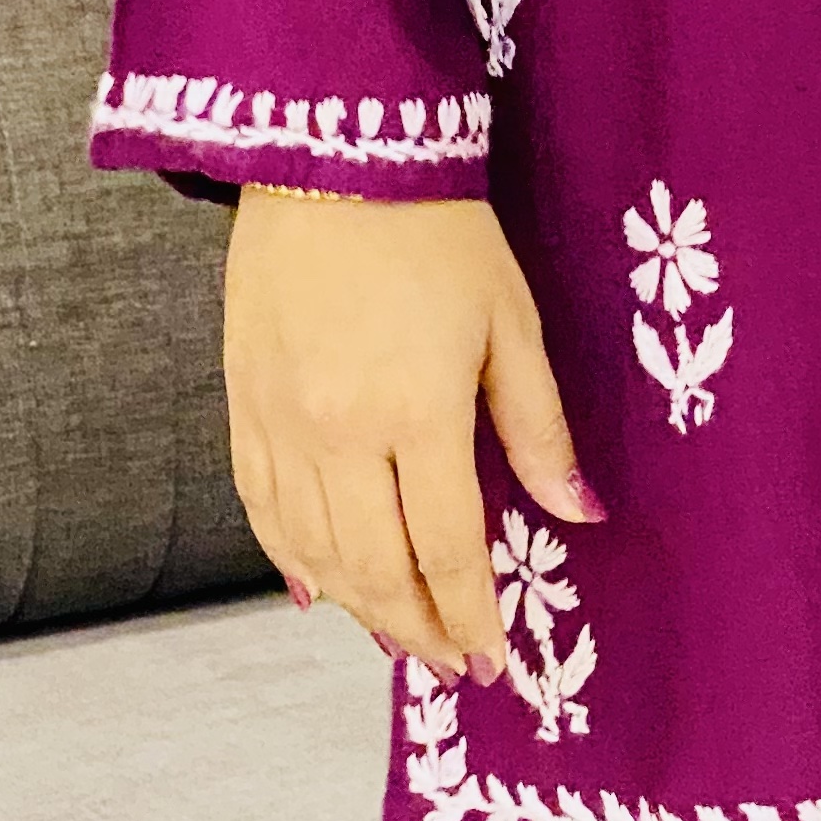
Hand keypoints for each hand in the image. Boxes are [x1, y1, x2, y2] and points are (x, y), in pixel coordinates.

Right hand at [223, 192, 600, 678]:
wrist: (330, 154)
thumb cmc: (436, 231)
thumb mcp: (511, 324)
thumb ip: (538, 429)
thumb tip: (580, 513)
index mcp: (417, 413)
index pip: (447, 549)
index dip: (471, 614)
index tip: (492, 660)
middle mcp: (338, 432)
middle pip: (375, 567)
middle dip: (417, 630)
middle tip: (448, 666)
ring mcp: (279, 421)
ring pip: (311, 550)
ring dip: (358, 607)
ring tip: (397, 637)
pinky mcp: (240, 401)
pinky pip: (259, 506)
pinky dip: (289, 558)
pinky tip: (317, 589)